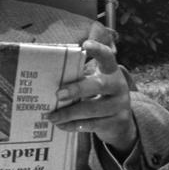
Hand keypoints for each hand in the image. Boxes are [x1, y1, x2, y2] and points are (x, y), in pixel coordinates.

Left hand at [47, 39, 136, 154]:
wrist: (120, 124)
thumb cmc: (98, 98)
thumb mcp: (94, 85)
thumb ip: (79, 80)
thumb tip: (48, 81)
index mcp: (111, 71)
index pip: (107, 57)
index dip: (98, 50)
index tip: (85, 44)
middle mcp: (118, 86)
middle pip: (99, 85)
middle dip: (77, 89)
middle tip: (58, 94)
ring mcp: (120, 105)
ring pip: (93, 109)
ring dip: (70, 113)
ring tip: (52, 116)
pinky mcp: (117, 123)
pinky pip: (92, 125)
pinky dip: (74, 125)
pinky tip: (61, 125)